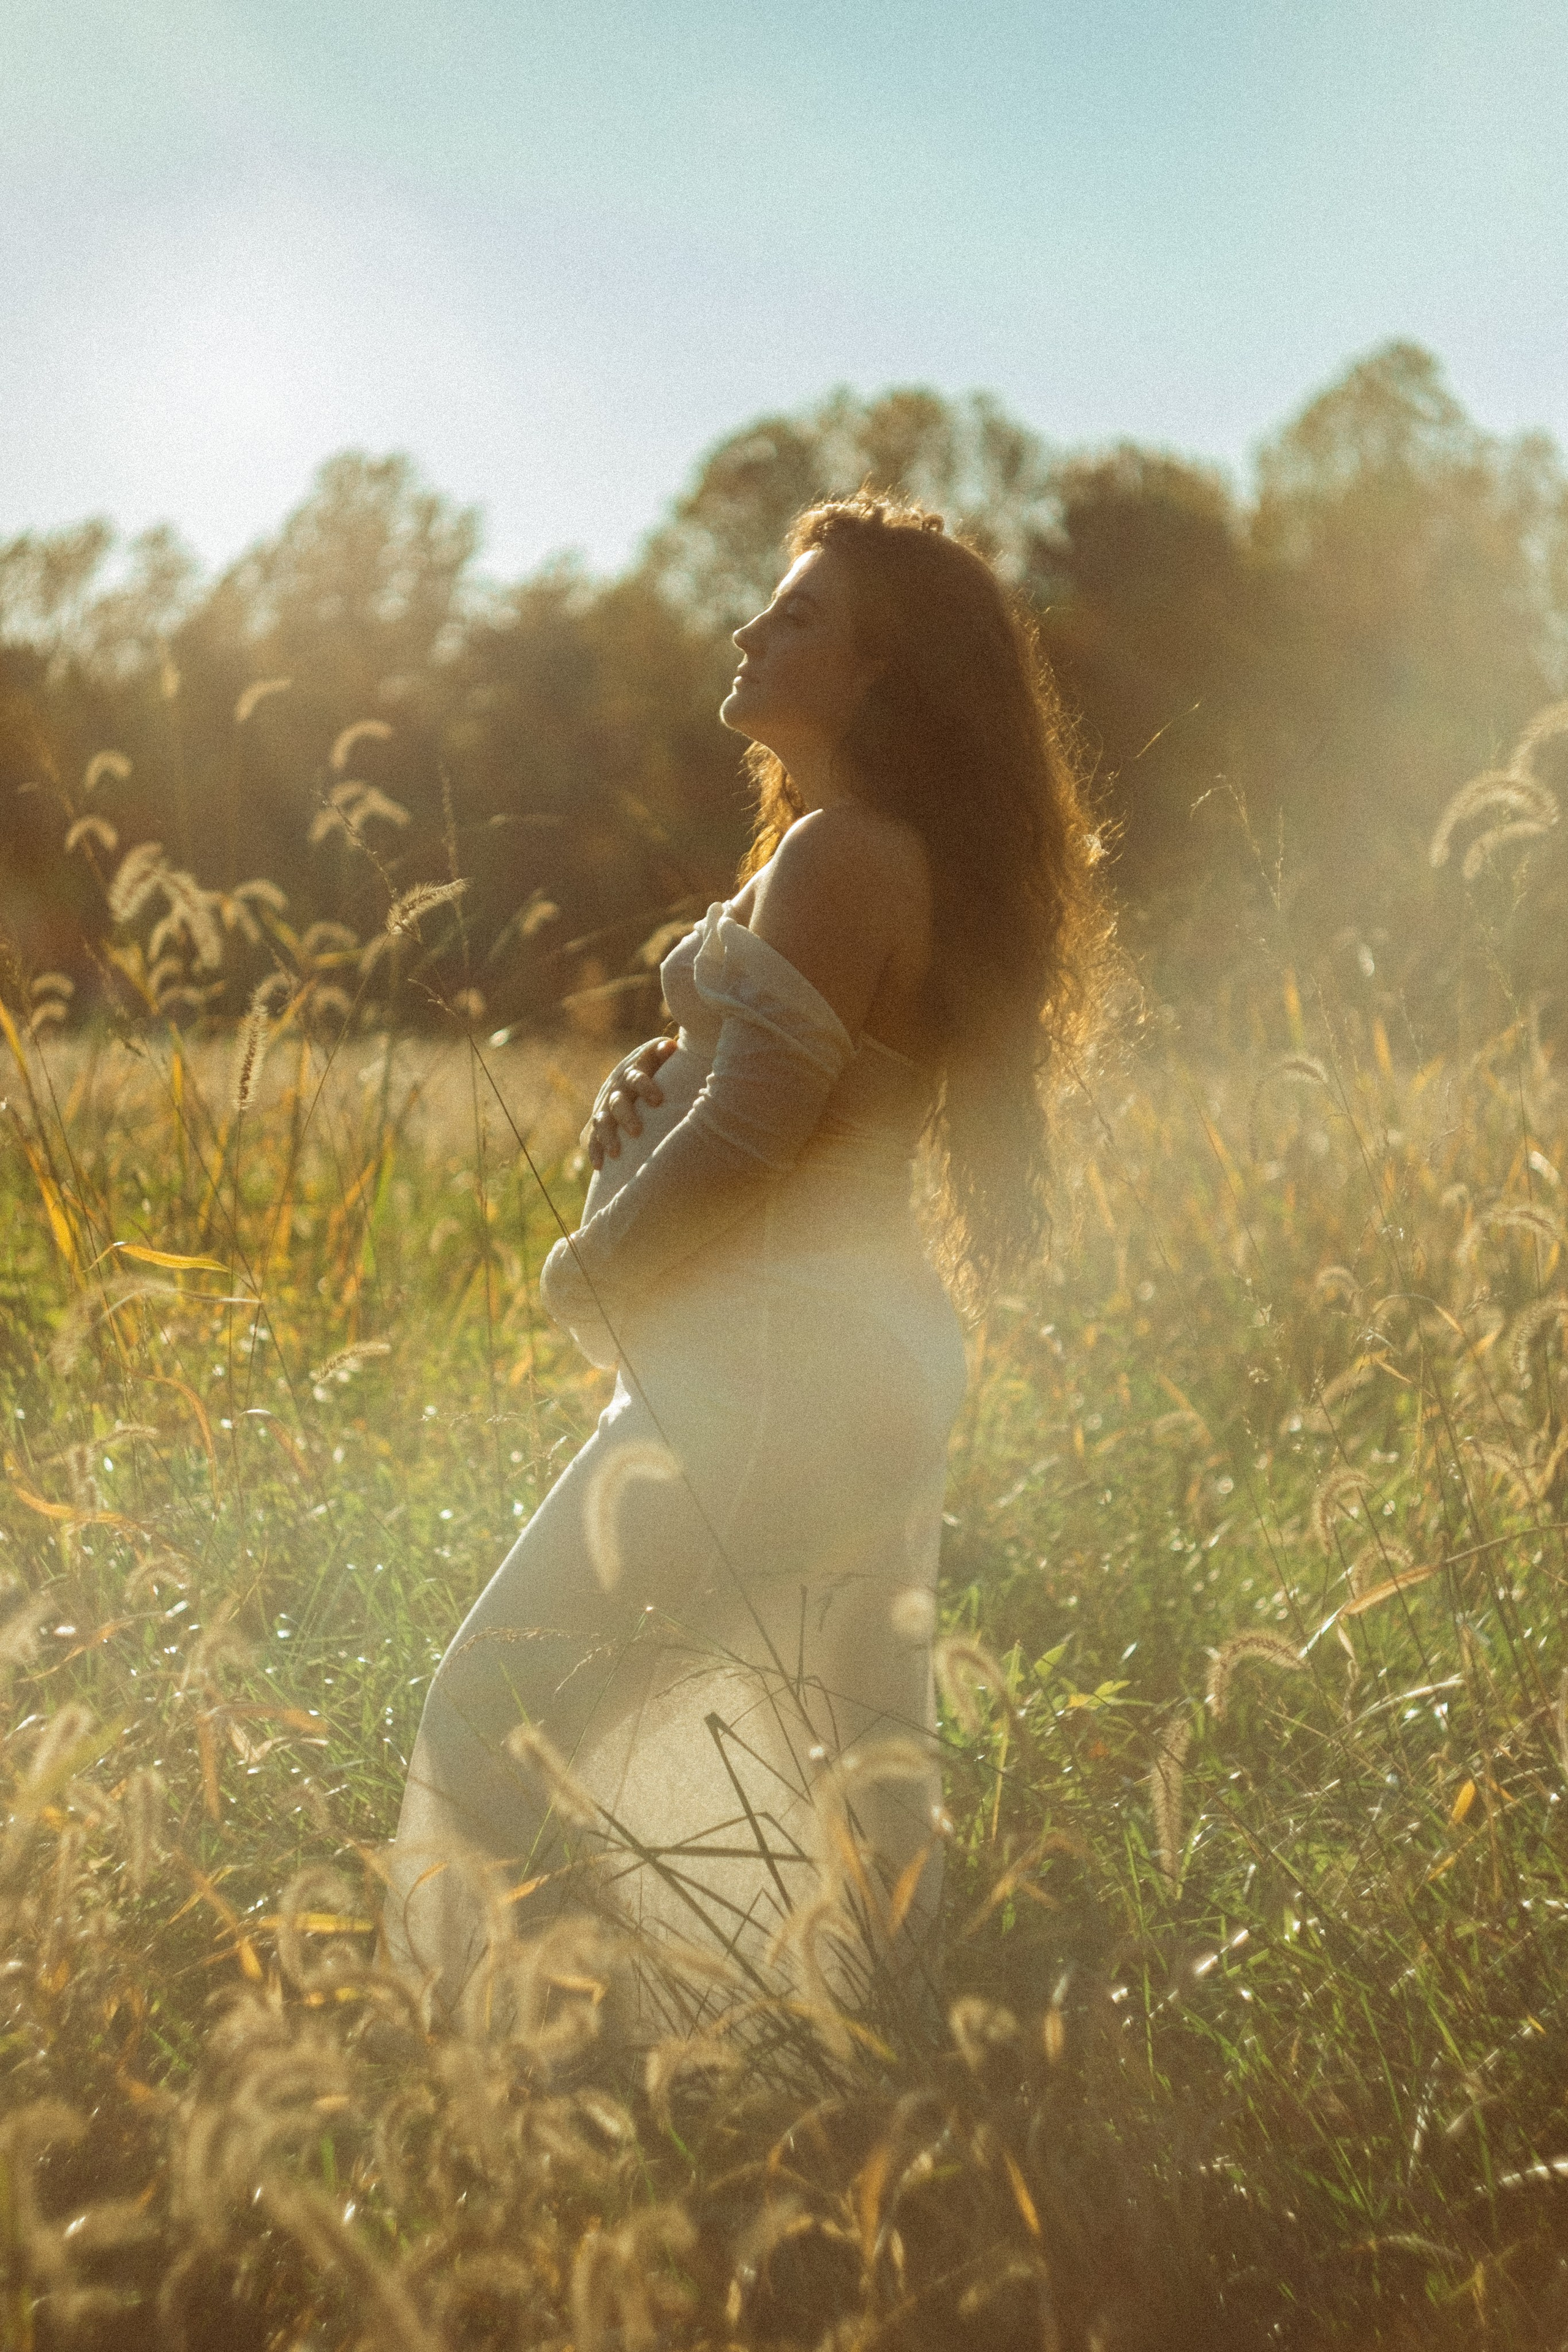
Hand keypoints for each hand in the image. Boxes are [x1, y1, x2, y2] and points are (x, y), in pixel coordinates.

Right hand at [582, 1035, 678, 1169]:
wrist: (635, 1073)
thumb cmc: (656, 1066)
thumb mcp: (659, 1056)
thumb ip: (663, 1052)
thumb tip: (669, 1048)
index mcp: (632, 1072)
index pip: (637, 1078)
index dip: (646, 1088)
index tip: (658, 1101)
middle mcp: (616, 1089)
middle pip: (617, 1102)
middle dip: (626, 1117)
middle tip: (637, 1132)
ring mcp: (605, 1105)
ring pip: (602, 1121)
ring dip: (607, 1137)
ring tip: (615, 1153)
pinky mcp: (600, 1121)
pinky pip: (593, 1136)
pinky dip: (595, 1150)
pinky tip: (598, 1166)